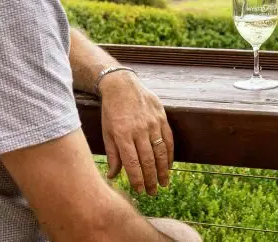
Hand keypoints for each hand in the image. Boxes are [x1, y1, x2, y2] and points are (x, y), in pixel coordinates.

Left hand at [98, 71, 173, 195]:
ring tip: (164, 183)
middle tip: (153, 192)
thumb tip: (113, 176)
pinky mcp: (162, 117)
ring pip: (160, 152)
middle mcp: (139, 129)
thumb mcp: (107, 132)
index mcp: (122, 134)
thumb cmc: (111, 111)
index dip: (137, 179)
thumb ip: (112, 154)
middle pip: (148, 160)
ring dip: (163, 170)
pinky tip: (169, 165)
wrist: (122, 85)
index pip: (132, 163)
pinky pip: (168, 139)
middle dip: (151, 179)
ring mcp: (152, 123)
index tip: (140, 191)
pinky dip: (170, 154)